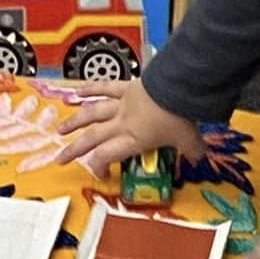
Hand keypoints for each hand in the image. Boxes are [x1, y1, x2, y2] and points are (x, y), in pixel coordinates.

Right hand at [55, 79, 205, 177]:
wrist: (180, 84)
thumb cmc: (181, 114)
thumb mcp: (189, 138)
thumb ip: (192, 150)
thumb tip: (200, 158)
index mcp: (135, 139)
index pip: (109, 155)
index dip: (99, 167)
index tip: (99, 174)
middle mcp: (123, 123)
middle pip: (93, 138)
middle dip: (74, 150)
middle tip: (60, 159)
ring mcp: (122, 104)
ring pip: (92, 114)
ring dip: (74, 122)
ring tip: (60, 130)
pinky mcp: (127, 86)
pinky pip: (105, 88)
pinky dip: (90, 89)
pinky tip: (76, 92)